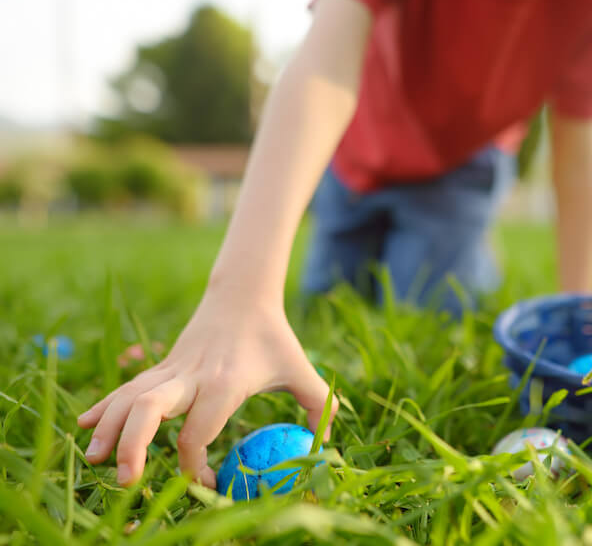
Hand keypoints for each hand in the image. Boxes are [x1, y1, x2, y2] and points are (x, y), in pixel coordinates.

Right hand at [77, 292, 336, 487]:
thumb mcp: (302, 369)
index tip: (207, 480)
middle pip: (150, 410)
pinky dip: (105, 406)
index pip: (197, 432)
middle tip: (127, 480)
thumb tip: (324, 447)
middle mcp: (191, 376)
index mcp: (224, 382)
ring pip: (130, 397)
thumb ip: (320, 406)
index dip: (195, 463)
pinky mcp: (162, 367)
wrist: (242, 294)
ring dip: (109, 428)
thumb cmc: (275, 337)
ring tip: (94, 460)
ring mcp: (172, 370)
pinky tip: (84, 426)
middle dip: (133, 445)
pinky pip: (128, 388)